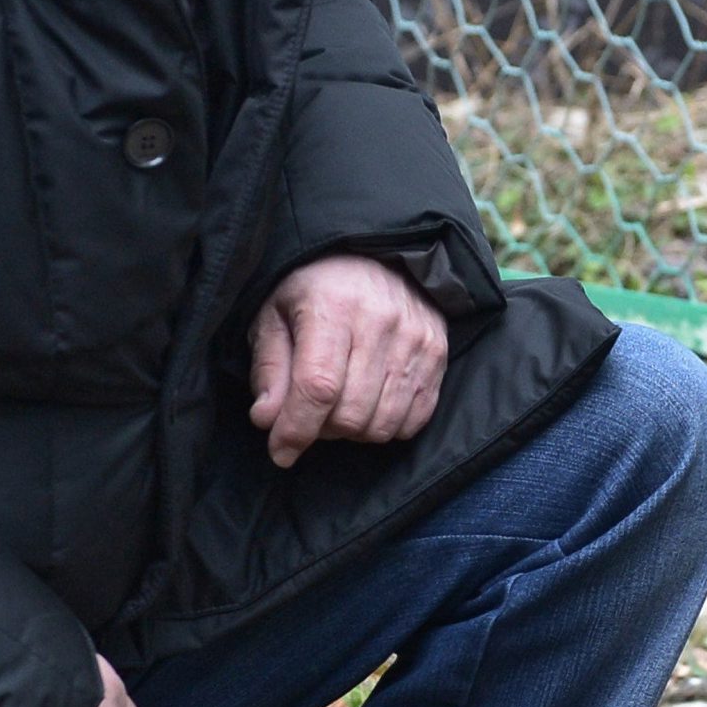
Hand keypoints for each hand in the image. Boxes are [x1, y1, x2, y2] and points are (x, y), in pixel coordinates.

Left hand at [250, 254, 449, 469]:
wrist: (375, 254)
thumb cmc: (314, 288)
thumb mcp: (274, 315)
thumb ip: (270, 368)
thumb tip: (267, 420)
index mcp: (333, 305)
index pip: (317, 386)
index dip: (296, 429)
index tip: (280, 452)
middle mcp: (382, 321)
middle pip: (351, 414)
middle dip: (322, 430)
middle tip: (310, 415)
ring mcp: (416, 339)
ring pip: (382, 424)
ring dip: (354, 431)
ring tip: (339, 407)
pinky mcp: (438, 353)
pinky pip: (414, 420)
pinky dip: (387, 426)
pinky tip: (370, 405)